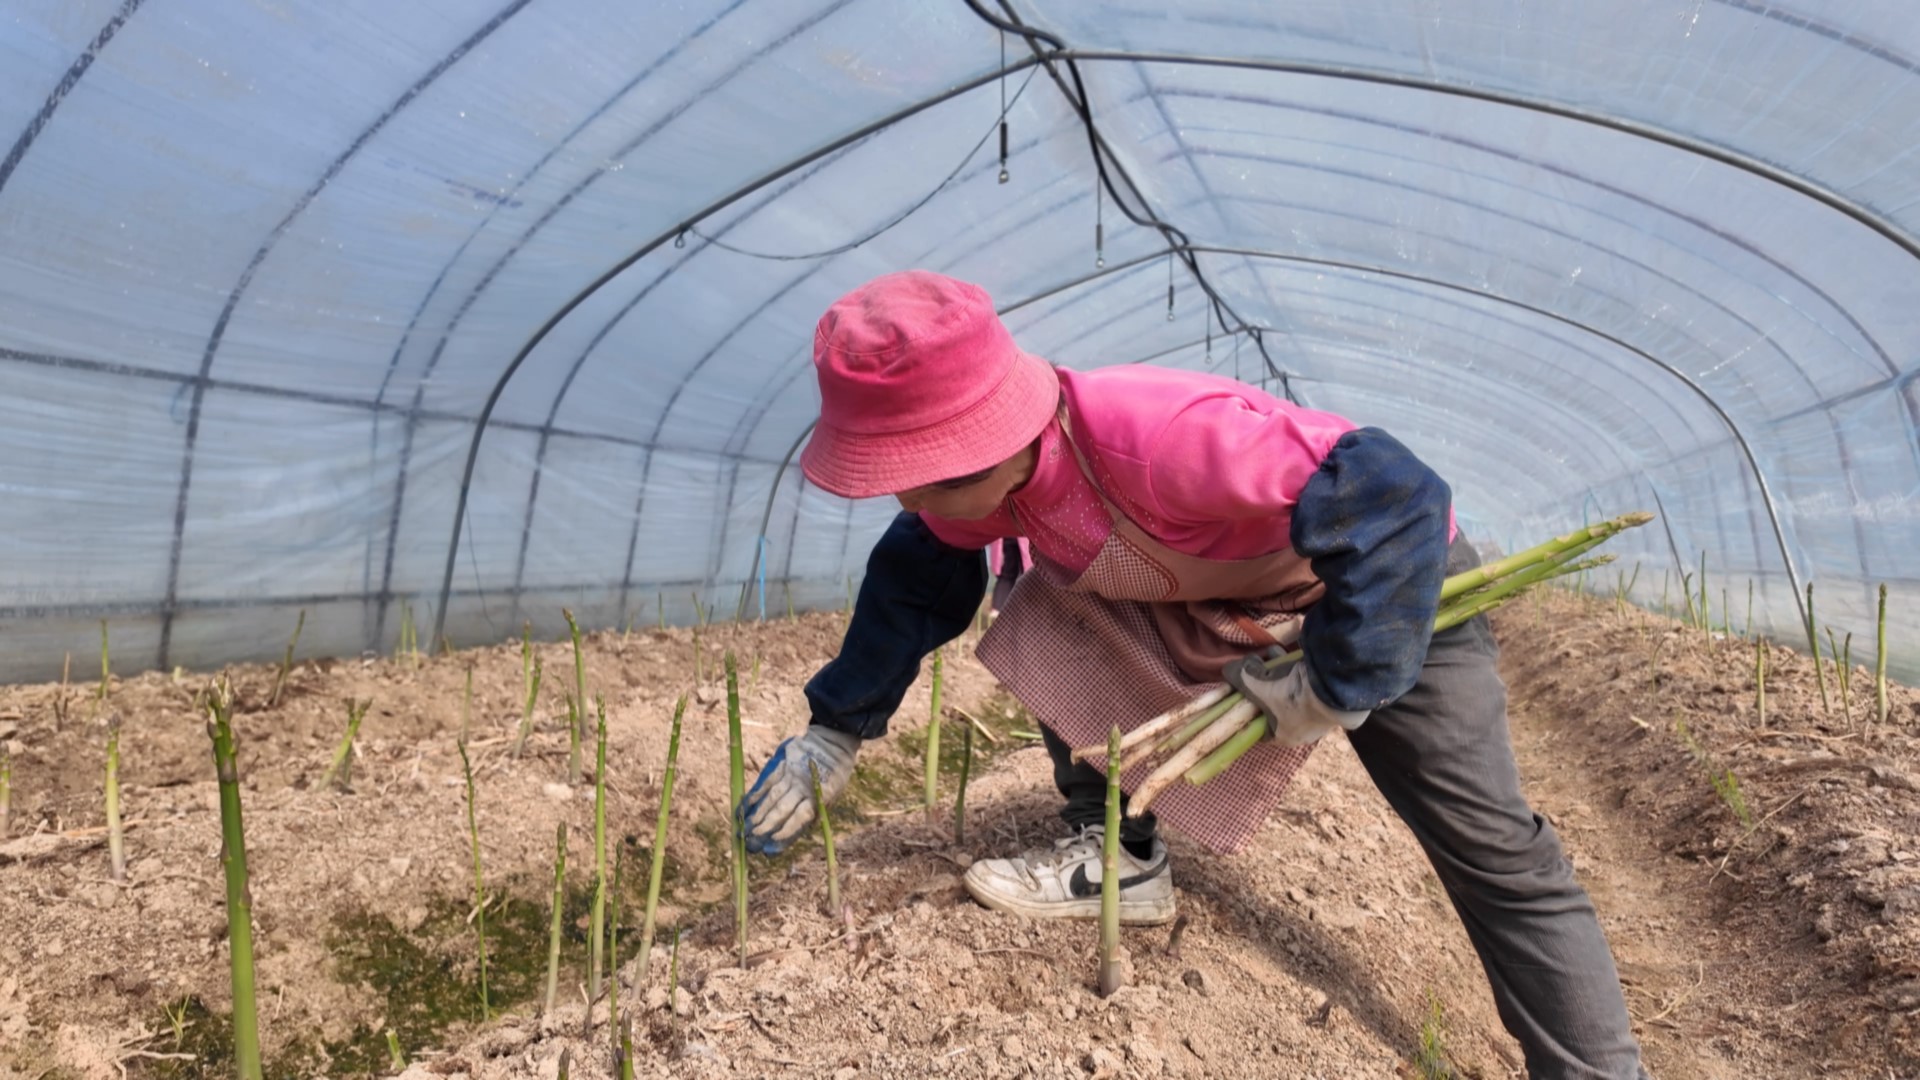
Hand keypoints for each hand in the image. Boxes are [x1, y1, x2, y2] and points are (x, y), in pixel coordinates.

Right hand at [741, 726, 860, 854]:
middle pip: (781, 809)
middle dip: (766, 825)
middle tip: (752, 837)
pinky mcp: (783, 764)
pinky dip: (757, 793)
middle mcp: (802, 786)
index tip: (772, 842)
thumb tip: (795, 829)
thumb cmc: (835, 772)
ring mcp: (791, 774)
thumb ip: (814, 809)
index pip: (799, 817)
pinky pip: (767, 781)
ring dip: (758, 813)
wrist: (834, 740)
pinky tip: (747, 804)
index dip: (785, 831)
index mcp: (818, 796)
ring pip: (772, 797)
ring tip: (746, 826)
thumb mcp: (832, 794)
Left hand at [1220, 650, 1369, 746]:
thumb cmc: (1291, 696)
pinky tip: (1288, 653)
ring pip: (1290, 691)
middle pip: (1274, 704)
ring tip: (1271, 655)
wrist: (1334, 689)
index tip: (1242, 693)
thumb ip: (1241, 678)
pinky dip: (1295, 668)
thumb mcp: (1258, 687)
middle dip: (1264, 684)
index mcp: (1284, 736)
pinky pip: (1306, 682)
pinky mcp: (1329, 697)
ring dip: (1279, 672)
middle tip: (1258, 667)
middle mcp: (1303, 729)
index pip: (1260, 727)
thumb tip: (1227, 671)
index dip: (1248, 710)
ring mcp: (1318, 713)